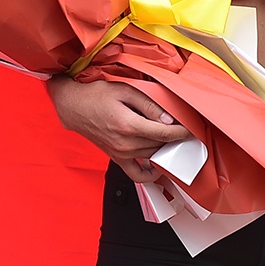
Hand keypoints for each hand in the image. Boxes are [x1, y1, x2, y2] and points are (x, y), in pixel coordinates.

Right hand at [46, 76, 191, 182]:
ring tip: (173, 142)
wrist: (74, 107)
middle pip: (160, 145)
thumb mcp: (124, 91)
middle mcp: (125, 143)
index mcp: (129, 125)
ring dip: (164, 150)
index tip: (190, 129)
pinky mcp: (117, 158)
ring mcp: (121, 154)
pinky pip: (137, 174)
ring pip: (152, 157)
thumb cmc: (96, 95)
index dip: (180, 132)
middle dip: (175, 139)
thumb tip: (167, 119)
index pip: (163, 132)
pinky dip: (150, 175)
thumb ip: (148, 105)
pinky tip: (158, 167)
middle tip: (184, 131)